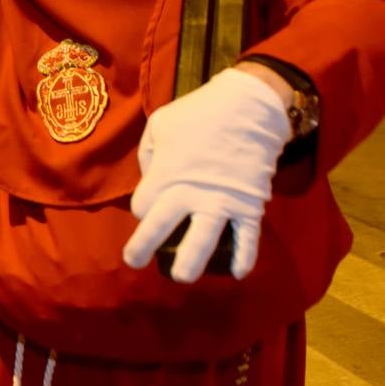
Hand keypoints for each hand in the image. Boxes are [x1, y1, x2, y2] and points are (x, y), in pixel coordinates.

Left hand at [121, 67, 290, 282]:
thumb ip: (148, 153)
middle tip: (134, 261)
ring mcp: (221, 202)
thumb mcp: (160, 124)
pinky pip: (247, 237)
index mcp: (165, 174)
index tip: (148, 204)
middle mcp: (190, 193)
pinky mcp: (250, 204)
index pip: (143, 205)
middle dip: (144, 247)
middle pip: (161, 227)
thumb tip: (150, 177)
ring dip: (190, 262)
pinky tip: (237, 274)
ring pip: (203, 240)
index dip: (142, 208)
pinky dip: (244, 256)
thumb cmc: (199, 114)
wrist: (250, 107)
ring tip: (182, 277)